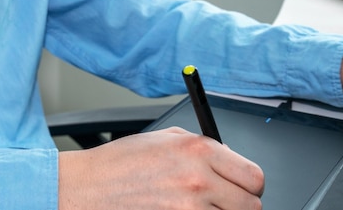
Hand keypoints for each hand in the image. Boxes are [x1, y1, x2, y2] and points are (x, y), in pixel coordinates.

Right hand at [57, 127, 263, 209]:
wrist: (89, 187)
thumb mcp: (168, 138)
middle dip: (242, 206)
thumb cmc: (123, 161)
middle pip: (251, 206)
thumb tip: (231, 160)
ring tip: (202, 208)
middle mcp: (198, 179)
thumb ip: (205, 148)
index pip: (254, 176)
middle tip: (226, 203)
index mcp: (199, 150)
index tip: (245, 188)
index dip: (252, 185)